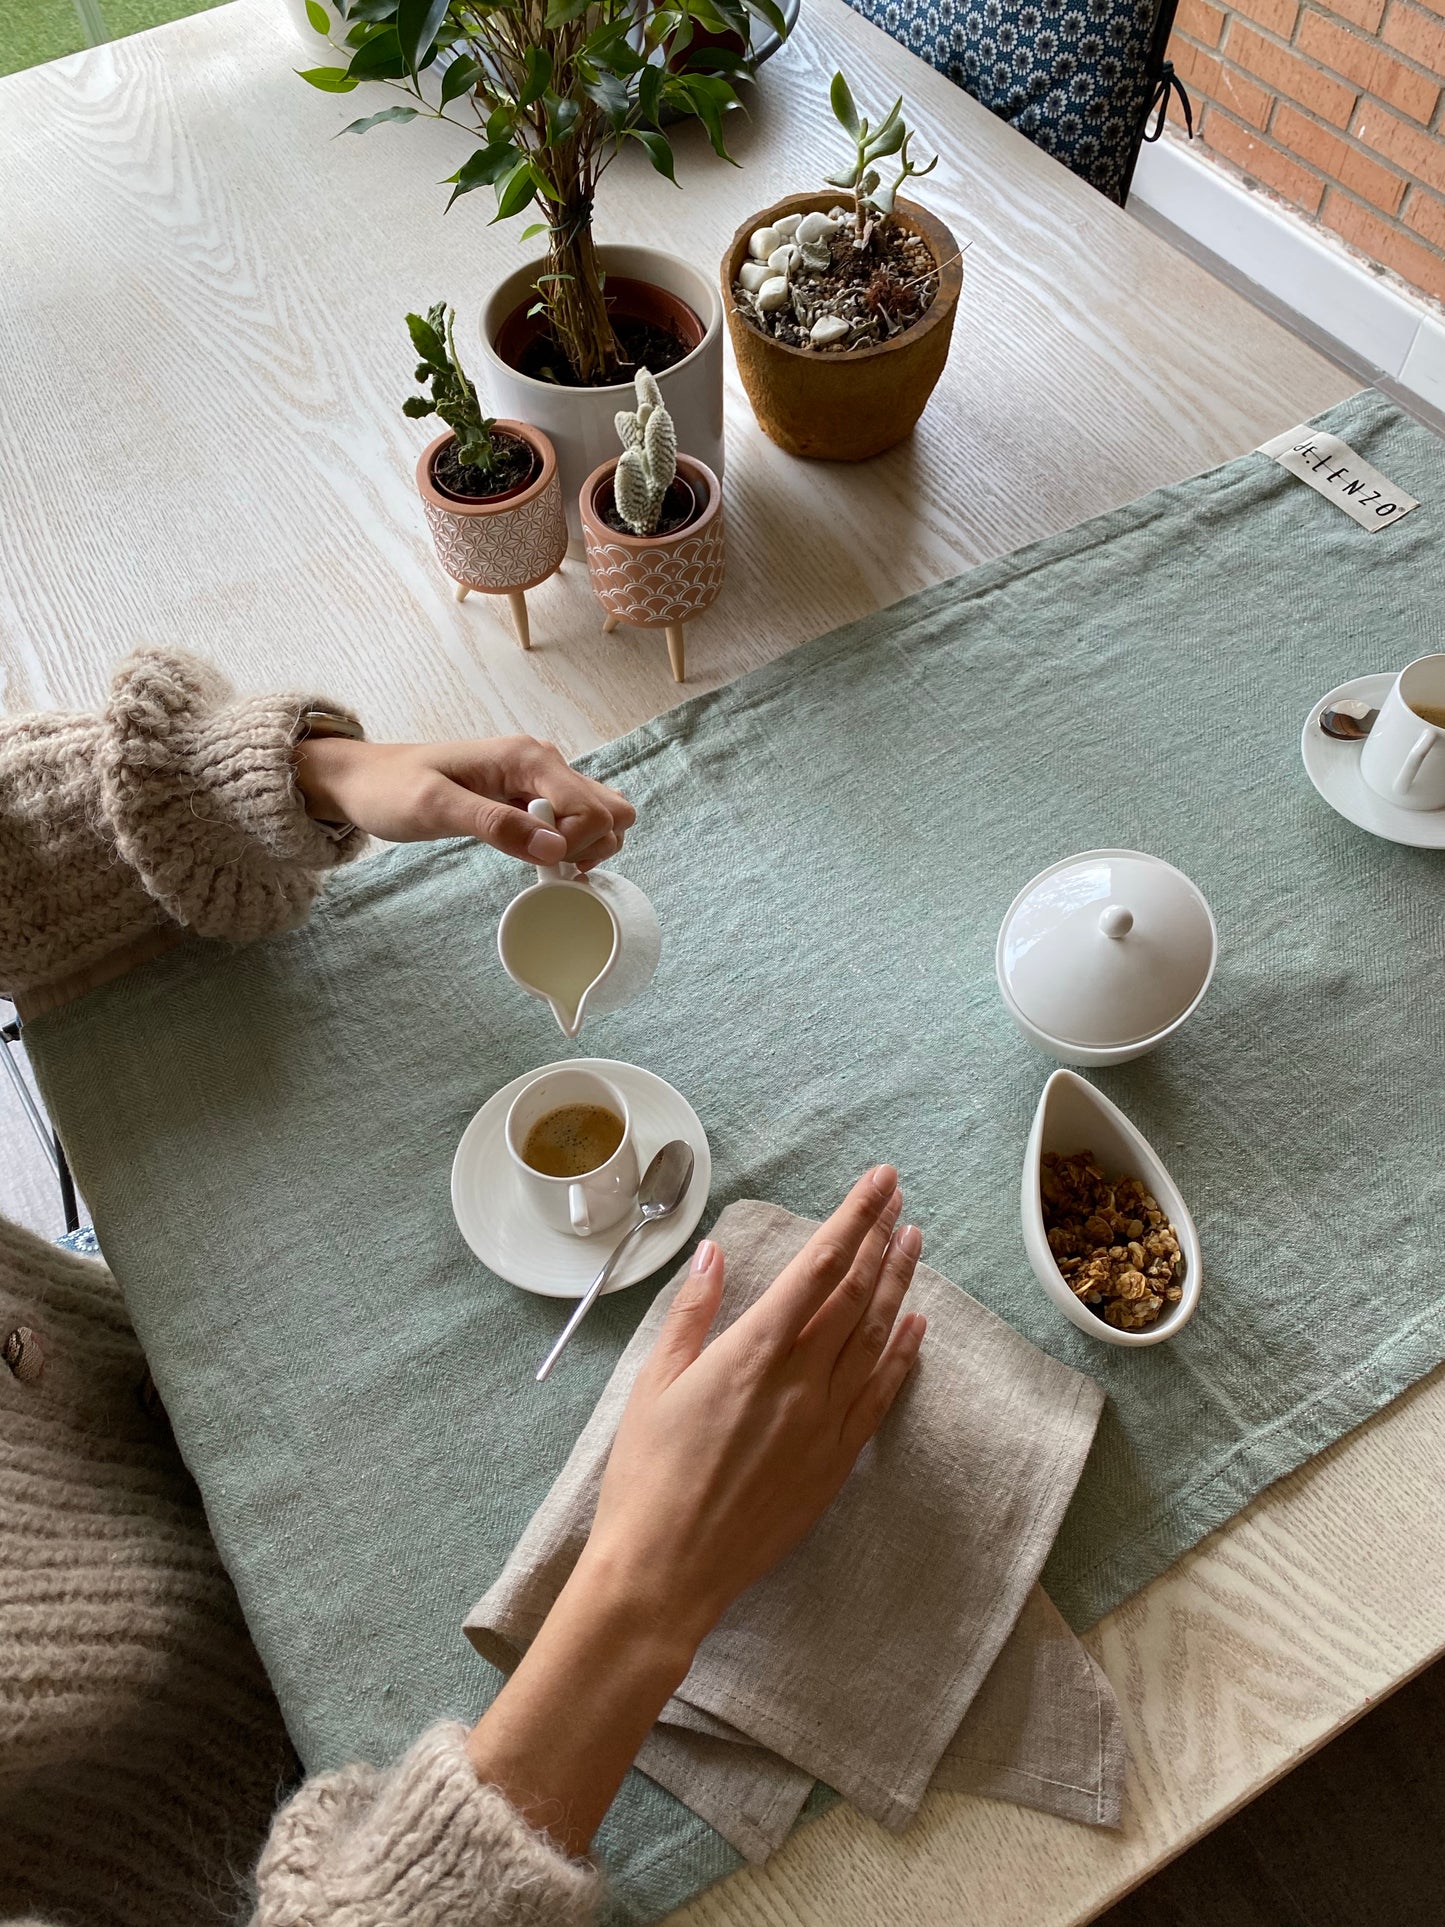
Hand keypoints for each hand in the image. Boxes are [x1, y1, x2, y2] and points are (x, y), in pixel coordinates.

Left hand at [293, 734, 634, 869]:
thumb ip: (497, 825)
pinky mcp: (531, 796)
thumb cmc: (392, 789)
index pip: (593, 806)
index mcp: (527, 757)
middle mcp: (543, 762)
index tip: (539, 861)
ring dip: (585, 848)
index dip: (577, 844)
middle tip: (548, 864)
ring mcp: (540, 779)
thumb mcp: (436, 809)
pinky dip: (570, 846)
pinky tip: (537, 857)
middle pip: (612, 809)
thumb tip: (554, 849)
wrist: (364, 780)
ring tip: (541, 863)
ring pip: (602, 816)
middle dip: (593, 846)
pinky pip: (575, 822)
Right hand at [462, 1167, 924, 1853]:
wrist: (666, 1570)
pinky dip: (902, 1355)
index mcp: (753, 1352)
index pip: (818, 1268)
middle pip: (855, 1294)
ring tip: (914, 1242)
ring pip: (874, 1338)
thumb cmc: (647, 1476)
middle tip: (898, 1198)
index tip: (879, 1182)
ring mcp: (823, 1423)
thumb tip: (716, 1253)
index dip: (852, 1219)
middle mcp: (800, 1381)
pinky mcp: (833, 1462)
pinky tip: (916, 1326)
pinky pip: (879, 1396)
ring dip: (898, 1285)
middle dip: (879, 1239)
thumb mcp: (655, 1382)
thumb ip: (694, 1312)